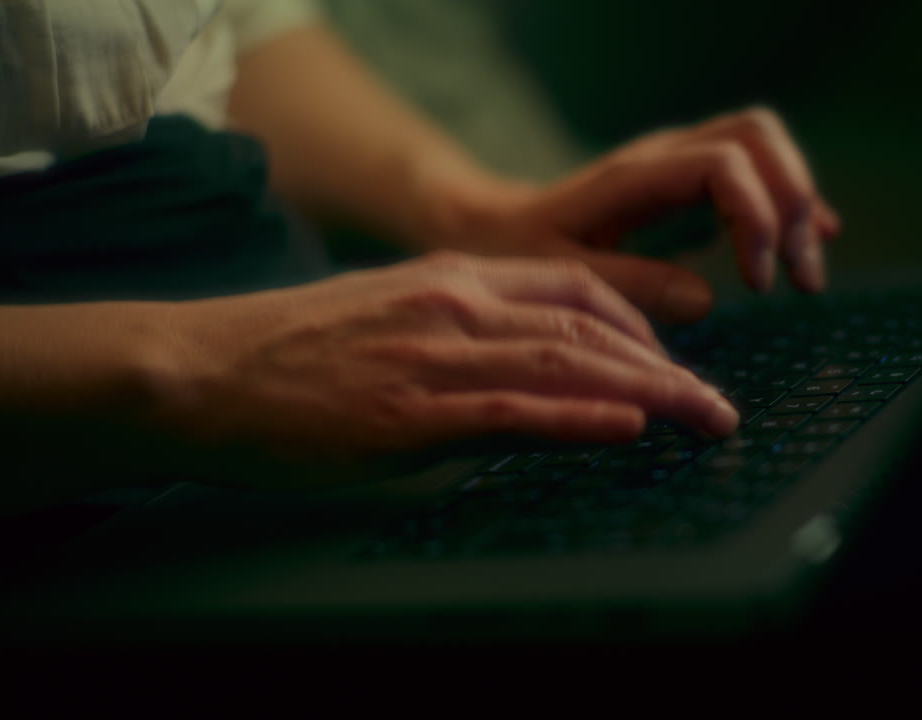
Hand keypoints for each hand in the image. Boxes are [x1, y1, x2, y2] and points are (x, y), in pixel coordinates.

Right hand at [159, 251, 738, 479]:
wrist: (204, 370)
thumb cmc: (292, 353)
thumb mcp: (390, 316)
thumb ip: (462, 332)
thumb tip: (526, 371)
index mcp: (455, 278)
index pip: (578, 288)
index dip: (641, 324)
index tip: (675, 362)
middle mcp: (458, 303)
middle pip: (591, 325)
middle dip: (669, 366)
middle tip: (717, 404)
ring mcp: (437, 353)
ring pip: (569, 363)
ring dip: (650, 392)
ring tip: (703, 418)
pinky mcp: (413, 410)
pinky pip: (516, 409)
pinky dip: (579, 417)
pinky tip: (626, 425)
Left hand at [411, 107, 840, 324]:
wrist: (495, 225)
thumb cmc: (520, 252)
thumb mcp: (562, 277)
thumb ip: (630, 285)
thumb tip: (705, 299)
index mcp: (635, 176)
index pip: (723, 164)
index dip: (755, 218)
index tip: (756, 283)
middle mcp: (664, 156)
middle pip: (758, 136)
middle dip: (792, 202)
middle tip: (797, 277)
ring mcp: (681, 162)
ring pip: (764, 144)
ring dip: (797, 201)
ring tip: (804, 273)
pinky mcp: (691, 181)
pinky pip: (757, 169)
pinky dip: (789, 202)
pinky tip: (809, 242)